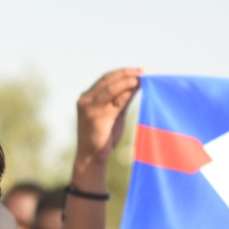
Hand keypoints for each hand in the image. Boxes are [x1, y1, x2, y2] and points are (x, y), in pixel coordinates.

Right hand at [73, 69, 141, 189]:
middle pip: (108, 79)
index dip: (122, 72)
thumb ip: (122, 100)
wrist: (91, 157)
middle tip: (142, 72)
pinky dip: (126, 93)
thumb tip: (137, 84)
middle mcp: (85, 100)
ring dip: (127, 81)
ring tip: (141, 79)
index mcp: (87, 97)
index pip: (106, 78)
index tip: (138, 71)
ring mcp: (89, 107)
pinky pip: (114, 100)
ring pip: (111, 87)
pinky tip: (136, 90)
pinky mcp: (95, 116)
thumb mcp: (114, 114)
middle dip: (126, 73)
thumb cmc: (103, 137)